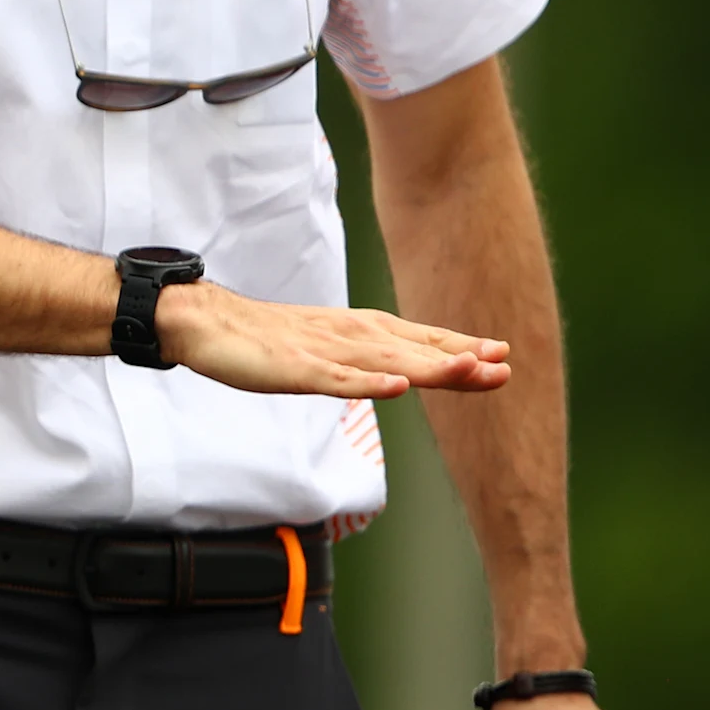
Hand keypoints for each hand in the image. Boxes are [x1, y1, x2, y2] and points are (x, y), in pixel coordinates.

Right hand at [154, 282, 510, 399]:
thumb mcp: (323, 347)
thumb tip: (402, 370)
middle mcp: (349, 336)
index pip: (419, 340)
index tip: (501, 356)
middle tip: (503, 366)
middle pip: (412, 350)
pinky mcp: (295, 368)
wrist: (206, 323)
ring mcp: (323, 352)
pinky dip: (367, 382)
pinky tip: (394, 386)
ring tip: (469, 371)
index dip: (460, 348)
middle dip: (460, 358)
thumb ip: (361, 358)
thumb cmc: (264, 339)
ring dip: (428, 367)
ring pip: (385, 361)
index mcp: (357, 331)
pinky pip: (336, 379)